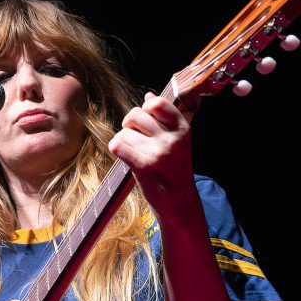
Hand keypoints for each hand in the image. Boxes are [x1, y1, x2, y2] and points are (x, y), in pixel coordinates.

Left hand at [108, 92, 195, 213]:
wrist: (180, 205)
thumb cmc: (176, 172)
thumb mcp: (178, 142)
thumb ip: (164, 119)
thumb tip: (149, 95)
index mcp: (183, 129)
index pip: (157, 103)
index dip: (145, 109)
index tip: (145, 120)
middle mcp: (172, 138)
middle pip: (135, 114)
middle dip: (129, 124)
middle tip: (134, 137)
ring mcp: (159, 152)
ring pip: (124, 132)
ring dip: (123, 141)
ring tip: (134, 153)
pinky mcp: (144, 165)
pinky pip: (117, 145)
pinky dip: (117, 150)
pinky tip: (126, 158)